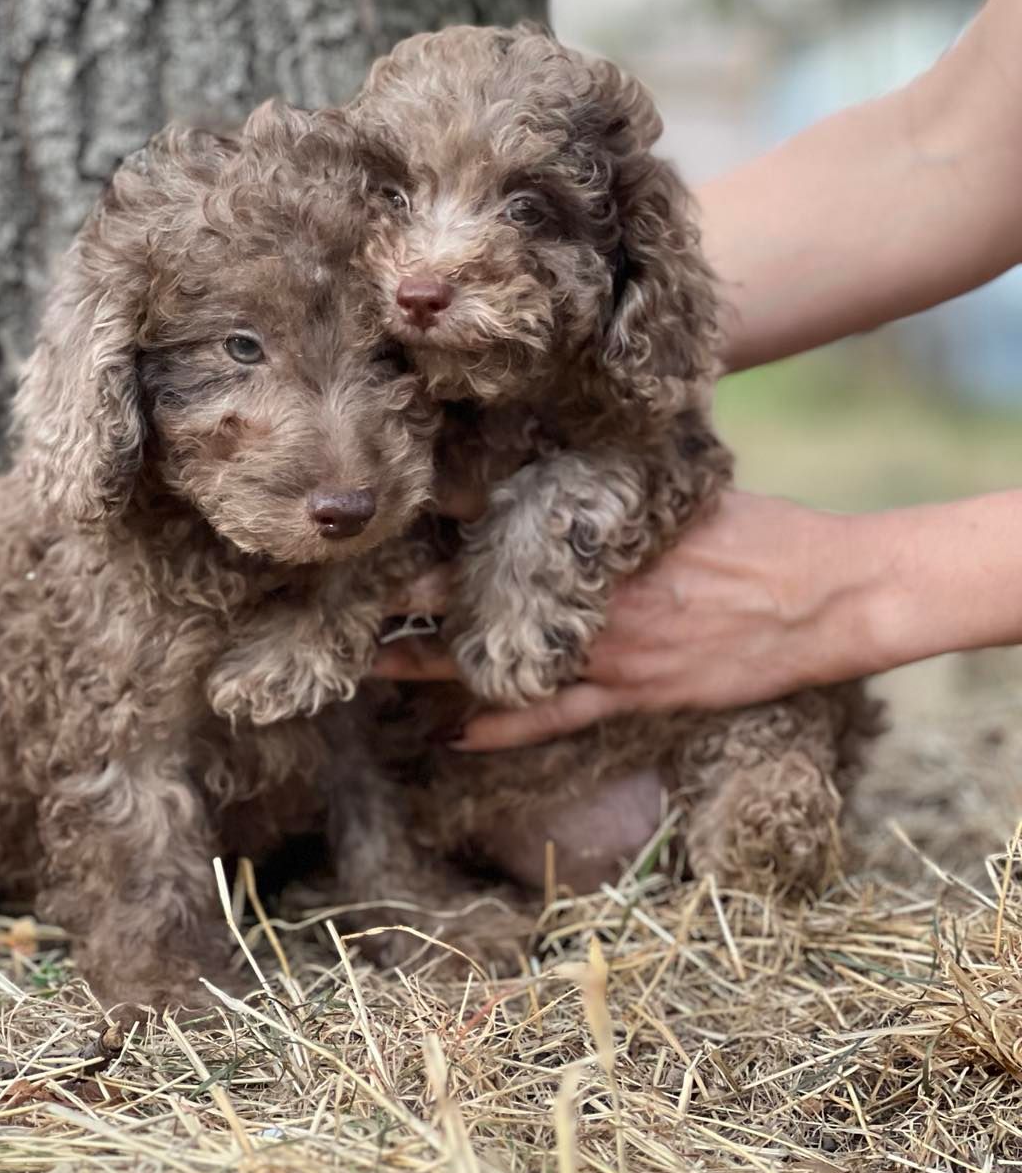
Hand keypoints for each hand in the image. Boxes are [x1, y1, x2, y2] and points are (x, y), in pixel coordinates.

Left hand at [374, 491, 885, 749]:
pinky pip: (555, 715)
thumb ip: (625, 480)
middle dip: (410, 590)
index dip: (436, 516)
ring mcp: (613, 649)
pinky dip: (505, 726)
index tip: (382, 511)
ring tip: (368, 662)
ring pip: (502, 657)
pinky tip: (453, 733)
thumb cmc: (765, 532)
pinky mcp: (637, 693)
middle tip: (342, 591)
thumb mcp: (689, 490)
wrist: (830, 598)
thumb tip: (573, 438)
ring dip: (433, 660)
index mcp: (604, 531)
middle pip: (480, 589)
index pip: (499, 517)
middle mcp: (596, 590)